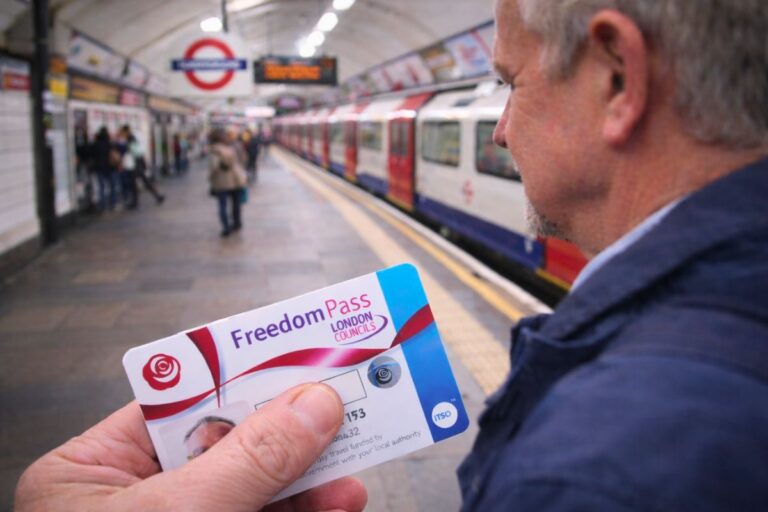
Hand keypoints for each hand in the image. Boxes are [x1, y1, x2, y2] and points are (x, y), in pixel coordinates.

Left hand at [15, 384, 366, 510]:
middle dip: (290, 421)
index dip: (240, 371)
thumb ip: (249, 459)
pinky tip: (342, 497)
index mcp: (96, 472)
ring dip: (313, 469)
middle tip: (344, 391)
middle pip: (227, 440)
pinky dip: (309, 510)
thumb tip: (313, 404)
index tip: (297, 349)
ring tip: (358, 447)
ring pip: (259, 485)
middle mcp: (138, 500)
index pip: (177, 402)